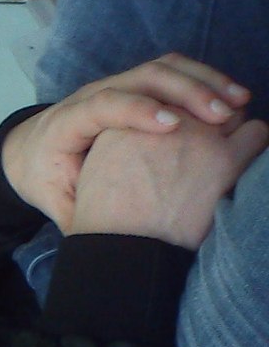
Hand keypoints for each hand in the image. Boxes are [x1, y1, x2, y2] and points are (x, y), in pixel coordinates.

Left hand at [1, 54, 252, 230]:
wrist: (29, 151)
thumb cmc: (44, 179)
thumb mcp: (53, 201)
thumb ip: (75, 214)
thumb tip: (98, 236)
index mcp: (66, 124)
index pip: (103, 105)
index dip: (136, 111)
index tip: (172, 126)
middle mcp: (90, 96)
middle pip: (141, 78)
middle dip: (185, 92)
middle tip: (223, 116)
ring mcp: (113, 86)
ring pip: (161, 69)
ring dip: (203, 82)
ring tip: (237, 103)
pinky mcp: (131, 86)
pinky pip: (170, 73)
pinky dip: (201, 81)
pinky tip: (228, 99)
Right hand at [69, 111, 267, 249]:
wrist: (120, 246)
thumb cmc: (103, 220)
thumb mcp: (94, 170)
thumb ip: (119, 143)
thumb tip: (138, 140)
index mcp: (130, 119)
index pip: (166, 100)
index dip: (174, 117)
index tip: (173, 136)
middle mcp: (166, 119)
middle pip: (199, 100)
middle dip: (202, 116)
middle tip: (200, 142)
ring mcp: (199, 136)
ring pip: (231, 111)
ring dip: (229, 127)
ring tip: (222, 151)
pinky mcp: (226, 158)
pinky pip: (256, 133)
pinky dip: (251, 142)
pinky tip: (240, 159)